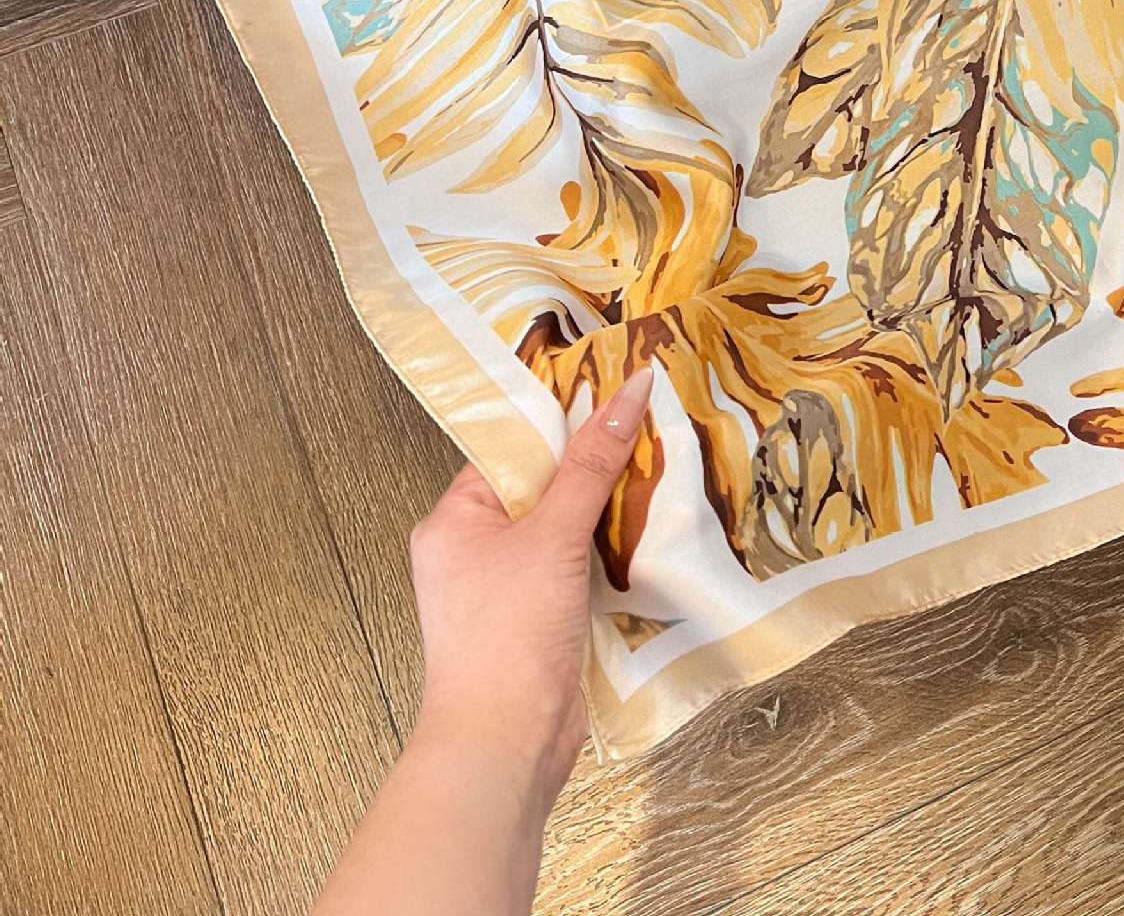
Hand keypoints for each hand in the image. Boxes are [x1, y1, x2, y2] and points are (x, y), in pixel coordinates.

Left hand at [406, 368, 653, 801]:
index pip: (511, 450)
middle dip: (593, 466)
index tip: (617, 393)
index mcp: (453, 520)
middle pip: (541, 487)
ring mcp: (505, 589)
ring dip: (606, 511)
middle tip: (650, 428)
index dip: (563, 421)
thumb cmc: (509, 634)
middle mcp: (472, 549)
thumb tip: (630, 390)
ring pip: (563, 529)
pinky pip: (575, 567)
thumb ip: (592, 464)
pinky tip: (647, 534)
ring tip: (660, 472)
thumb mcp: (553, 536)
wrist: (505, 743)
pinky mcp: (537, 621)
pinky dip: (607, 553)